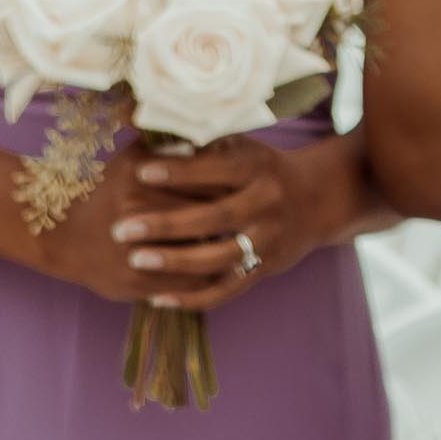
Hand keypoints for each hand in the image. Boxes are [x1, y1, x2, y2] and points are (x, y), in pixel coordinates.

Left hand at [59, 132, 350, 309]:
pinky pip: (227, 291)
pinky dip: (193, 299)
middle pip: (217, 218)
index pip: (219, 170)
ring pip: (221, 258)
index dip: (181, 172)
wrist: (319, 200)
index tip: (141, 172)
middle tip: (121, 228)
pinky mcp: (265, 269)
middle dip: (166, 223)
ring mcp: (269, 240)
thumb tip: (153, 140)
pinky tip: (158, 299)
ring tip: (136, 259)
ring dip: (176, 261)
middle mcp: (270, 205)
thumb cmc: (262, 168)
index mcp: (261, 169)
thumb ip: (204, 148)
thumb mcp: (243, 148)